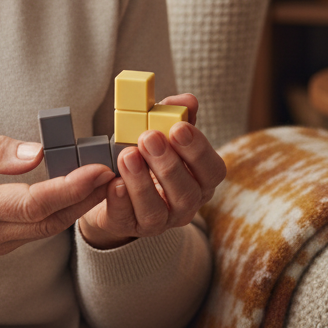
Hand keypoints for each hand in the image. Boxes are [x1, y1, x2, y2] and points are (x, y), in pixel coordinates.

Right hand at [0, 129, 114, 263]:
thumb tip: (37, 152)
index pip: (34, 202)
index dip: (72, 187)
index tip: (99, 168)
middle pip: (49, 221)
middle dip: (87, 198)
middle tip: (116, 171)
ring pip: (46, 230)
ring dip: (78, 206)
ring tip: (105, 177)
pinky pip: (36, 231)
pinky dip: (61, 212)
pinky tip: (78, 191)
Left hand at [77, 94, 226, 249]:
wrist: (115, 185)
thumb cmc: (146, 154)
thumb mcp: (160, 130)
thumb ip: (174, 114)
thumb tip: (187, 101)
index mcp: (199, 179)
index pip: (213, 171)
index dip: (199, 150)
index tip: (178, 128)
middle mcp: (185, 205)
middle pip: (187, 193)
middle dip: (168, 164)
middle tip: (149, 137)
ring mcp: (159, 221)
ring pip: (157, 211)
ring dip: (142, 182)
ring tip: (128, 155)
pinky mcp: (130, 227)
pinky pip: (127, 219)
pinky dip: (120, 201)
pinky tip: (114, 182)